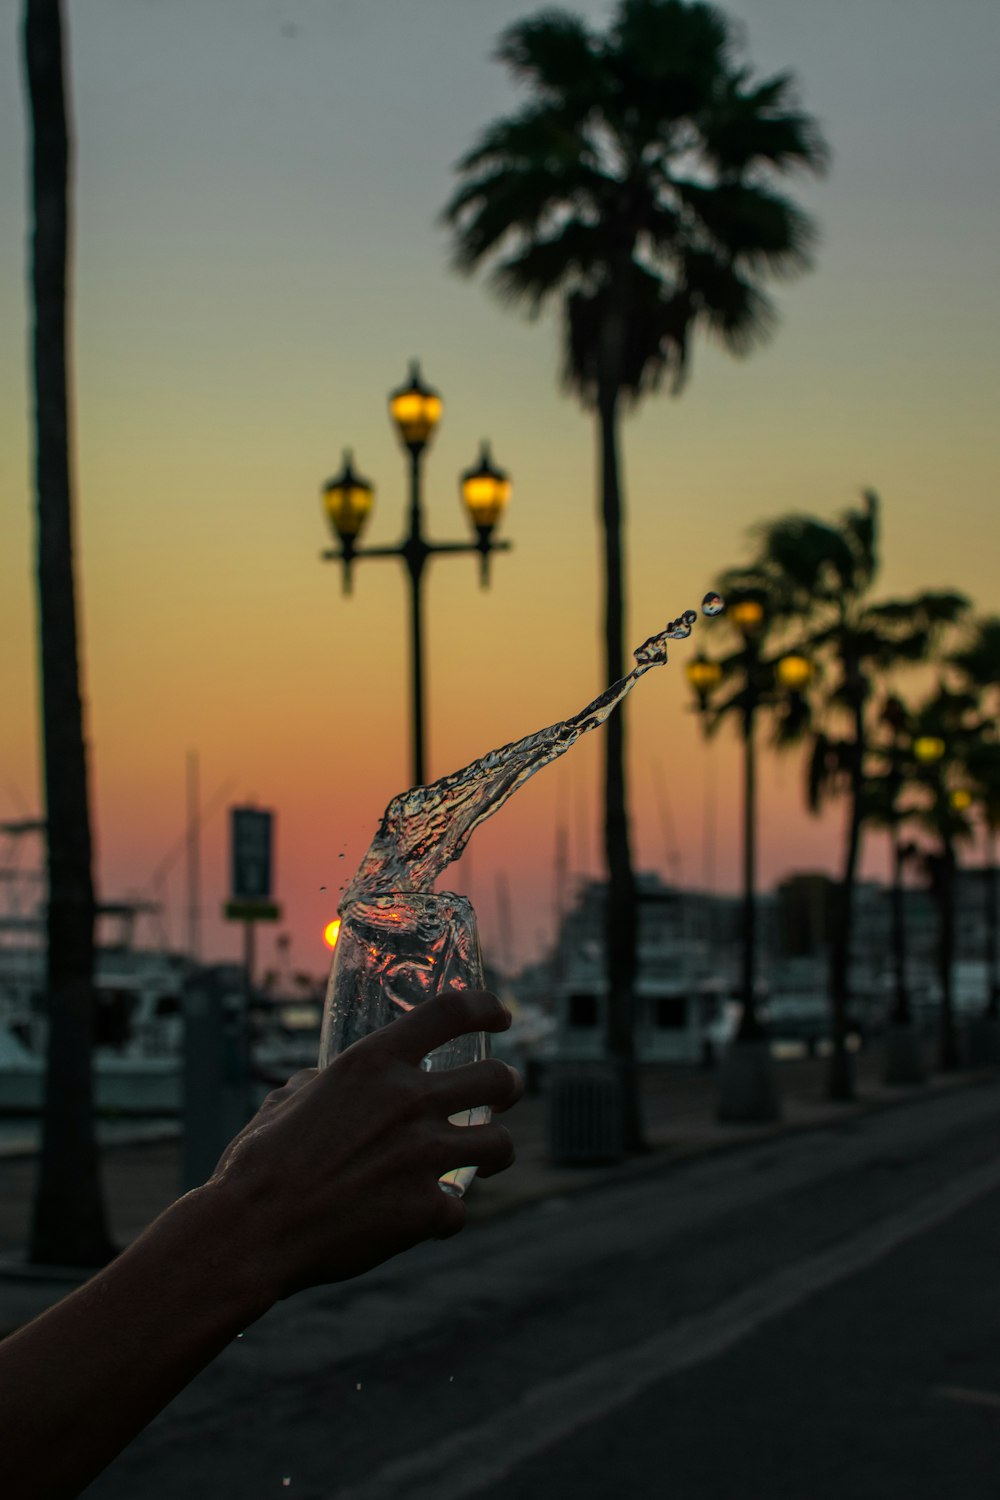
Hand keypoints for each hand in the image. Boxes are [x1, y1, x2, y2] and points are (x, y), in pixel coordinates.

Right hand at [206, 989, 521, 1298]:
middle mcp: (408, 1100)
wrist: (251, 1232)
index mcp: (373, 1062)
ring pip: (500, 1144)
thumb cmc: (258, 1164)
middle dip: (509, 1086)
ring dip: (495, 1151)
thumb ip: (320, 1085)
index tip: (501, 1018)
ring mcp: (423, 1155)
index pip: (452, 1012)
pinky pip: (458, 1209)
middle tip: (505, 1093)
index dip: (487, 1010)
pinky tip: (426, 1220)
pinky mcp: (424, 1210)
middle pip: (497, 1079)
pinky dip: (444, 1216)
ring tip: (486, 1158)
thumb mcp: (287, 1100)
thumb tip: (323, 1083)